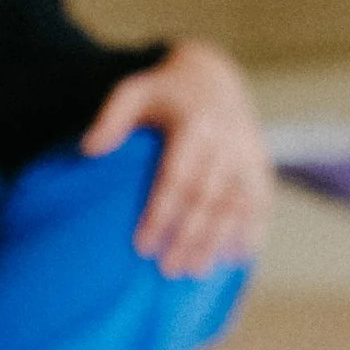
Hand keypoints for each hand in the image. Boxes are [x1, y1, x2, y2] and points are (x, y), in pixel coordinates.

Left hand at [80, 40, 270, 278]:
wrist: (212, 78)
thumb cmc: (162, 93)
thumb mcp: (133, 92)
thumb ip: (112, 117)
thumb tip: (88, 149)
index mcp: (194, 124)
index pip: (177, 178)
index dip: (161, 214)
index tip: (141, 245)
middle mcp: (227, 139)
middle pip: (208, 197)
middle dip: (188, 236)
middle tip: (168, 269)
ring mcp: (248, 154)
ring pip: (235, 205)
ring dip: (217, 241)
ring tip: (195, 271)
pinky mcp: (260, 164)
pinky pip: (260, 202)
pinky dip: (251, 231)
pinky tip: (236, 259)